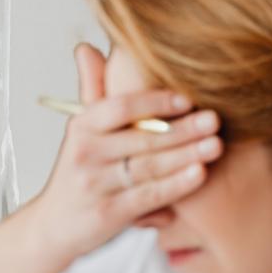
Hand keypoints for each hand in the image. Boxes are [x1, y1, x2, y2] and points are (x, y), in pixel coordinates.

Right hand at [35, 42, 222, 258]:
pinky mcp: (108, 213)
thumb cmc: (80, 173)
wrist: (55, 225)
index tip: (187, 99)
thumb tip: (86, 47)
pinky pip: (149, 195)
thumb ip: (92, 91)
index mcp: (81, 126)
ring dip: (186, 155)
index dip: (154, 101)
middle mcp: (84, 153)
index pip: (119, 107)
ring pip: (149, 166)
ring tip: (216, 145)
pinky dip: (176, 185)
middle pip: (141, 137)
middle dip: (182, 129)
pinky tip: (200, 174)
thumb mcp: (81, 132)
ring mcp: (95, 184)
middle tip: (214, 120)